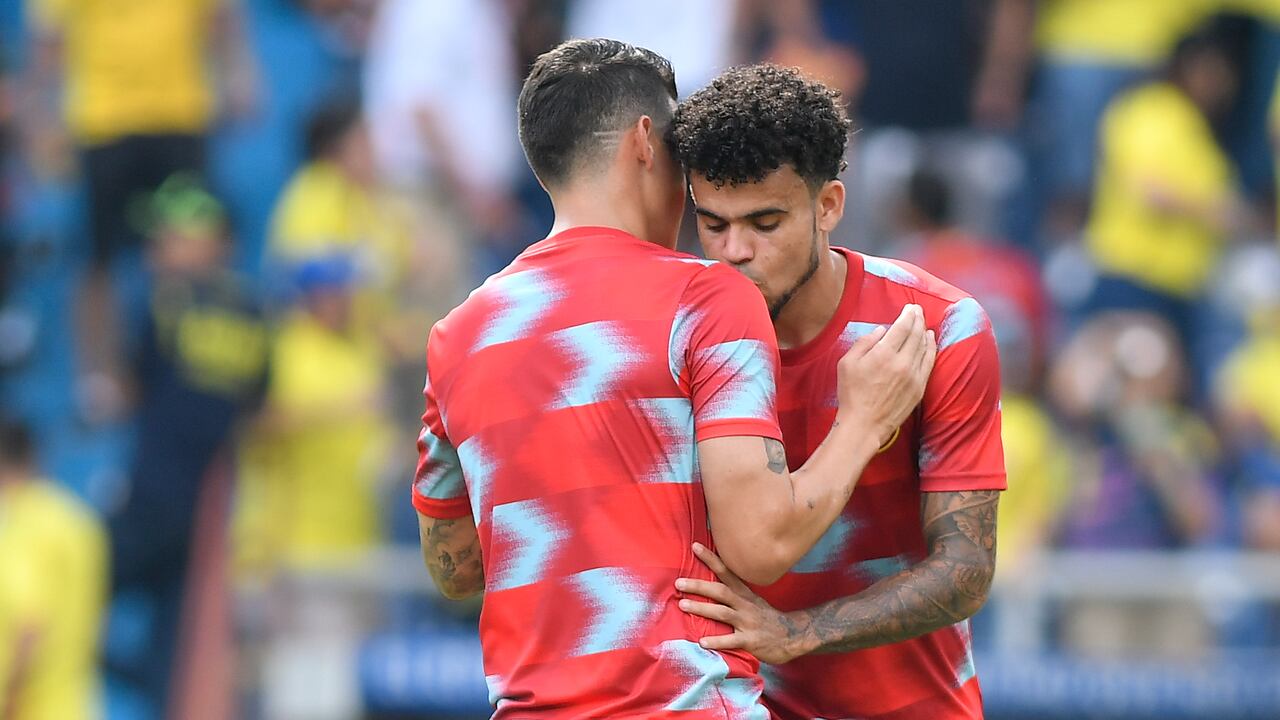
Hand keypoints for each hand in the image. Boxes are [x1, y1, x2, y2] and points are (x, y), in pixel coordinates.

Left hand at [675, 543, 809, 664]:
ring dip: (702, 608)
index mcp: (744, 593)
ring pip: (722, 613)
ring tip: (683, 605)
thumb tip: (709, 583)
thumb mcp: (752, 600)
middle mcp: (745, 605)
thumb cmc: (767, 618)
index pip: (726, 571)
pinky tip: (702, 641)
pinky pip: (731, 641)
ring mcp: (748, 622)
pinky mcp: (750, 641)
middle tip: (679, 582)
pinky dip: (716, 641)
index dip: (711, 559)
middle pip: (720, 591)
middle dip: (699, 586)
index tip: (695, 546)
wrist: (792, 635)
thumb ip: (734, 593)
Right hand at [835, 304, 935, 446]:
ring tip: (923, 323)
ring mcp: (914, 375)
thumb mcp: (847, 364)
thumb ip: (864, 343)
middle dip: (918, 319)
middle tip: (917, 310)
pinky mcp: (919, 387)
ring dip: (924, 331)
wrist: (864, 425)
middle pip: (915, 334)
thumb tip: (880, 331)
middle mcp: (902, 362)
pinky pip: (929, 362)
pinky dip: (931, 348)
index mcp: (883, 354)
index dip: (908, 314)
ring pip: (924, 347)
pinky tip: (930, 341)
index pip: (902, 327)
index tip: (910, 307)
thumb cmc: (851, 394)